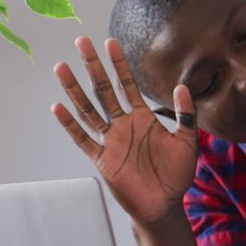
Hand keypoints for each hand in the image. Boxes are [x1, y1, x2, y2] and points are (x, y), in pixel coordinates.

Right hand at [51, 37, 198, 226]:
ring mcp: (110, 140)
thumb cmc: (176, 175)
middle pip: (103, 90)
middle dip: (93, 66)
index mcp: (143, 118)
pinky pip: (83, 139)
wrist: (164, 205)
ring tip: (61, 67)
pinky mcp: (102, 158)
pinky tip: (58, 108)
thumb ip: (186, 115)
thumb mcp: (187, 142)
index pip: (127, 85)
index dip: (119, 64)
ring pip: (88, 109)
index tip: (110, 42)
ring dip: (75, 90)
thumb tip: (183, 86)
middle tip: (81, 41)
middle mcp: (123, 125)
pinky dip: (70, 125)